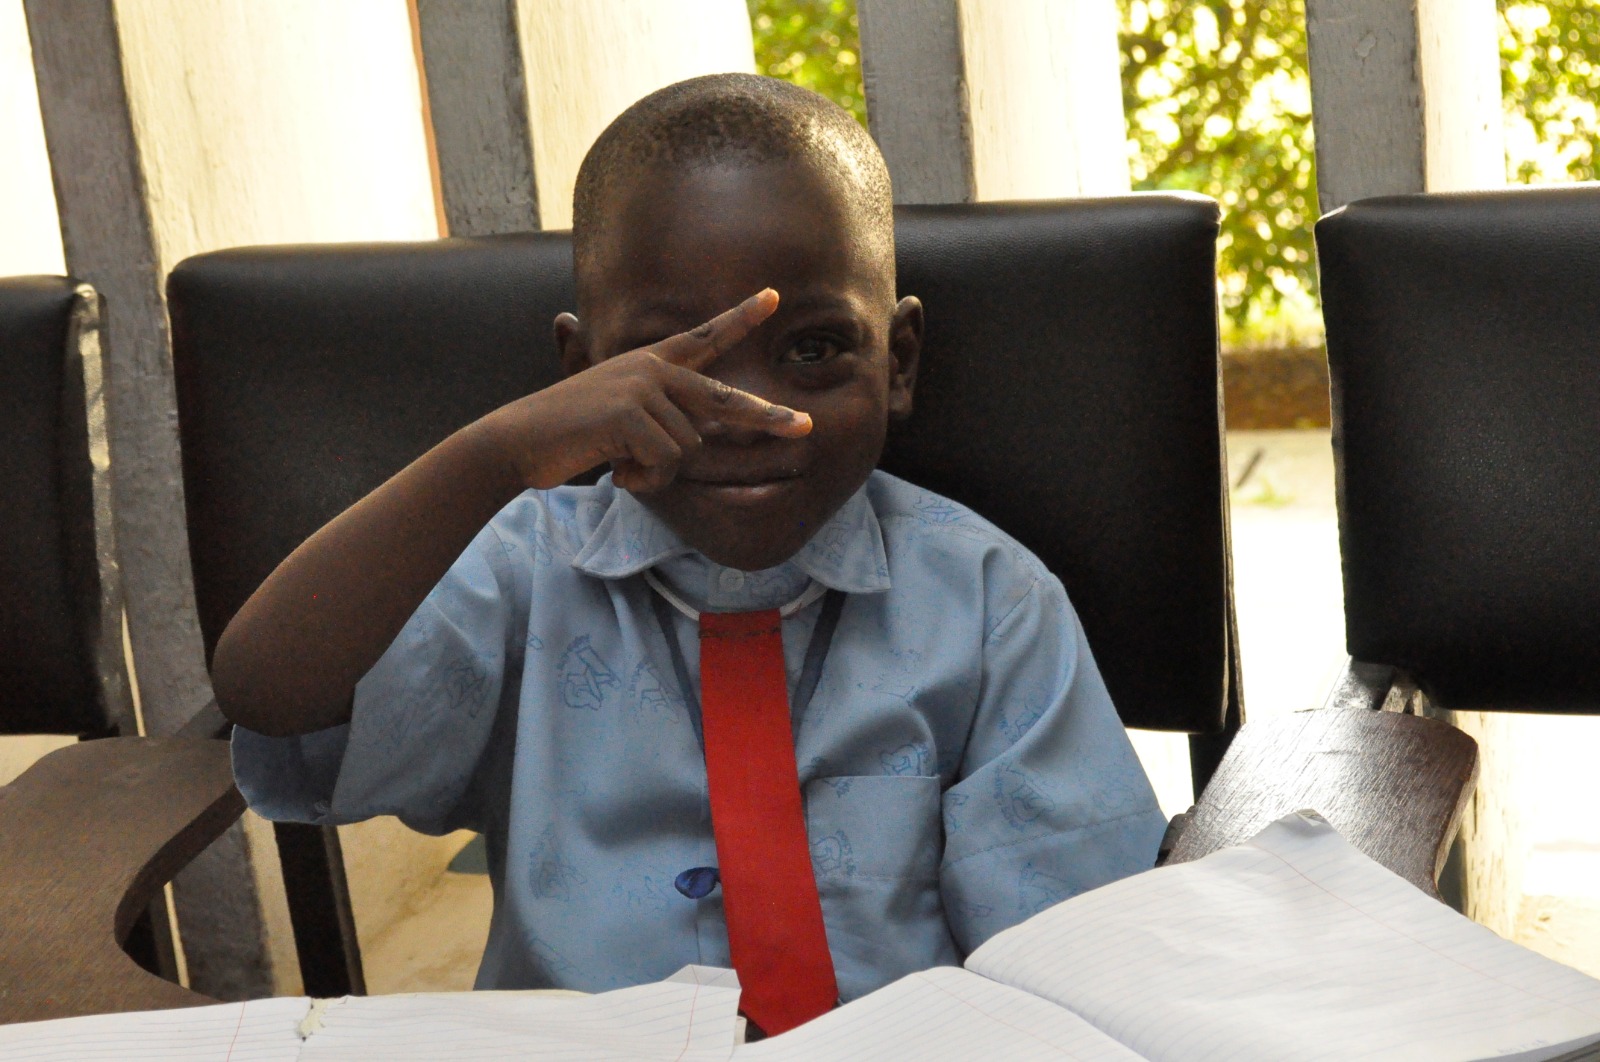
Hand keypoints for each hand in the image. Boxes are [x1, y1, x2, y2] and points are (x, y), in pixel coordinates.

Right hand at [478, 289, 811, 491]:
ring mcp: (642, 387)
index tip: (774, 298)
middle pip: (724, 401)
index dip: (740, 317)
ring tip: (621, 463)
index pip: (704, 336)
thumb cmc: (569, 437)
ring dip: (658, 472)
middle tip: (806, 428)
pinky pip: (666, 463)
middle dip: (768, 419)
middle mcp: (652, 369)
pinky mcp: (630, 414)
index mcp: (651, 363)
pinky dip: (645, 480)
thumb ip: (657, 419)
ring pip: (687, 449)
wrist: (518, 441)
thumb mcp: (619, 420)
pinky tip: (615, 471)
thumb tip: (694, 442)